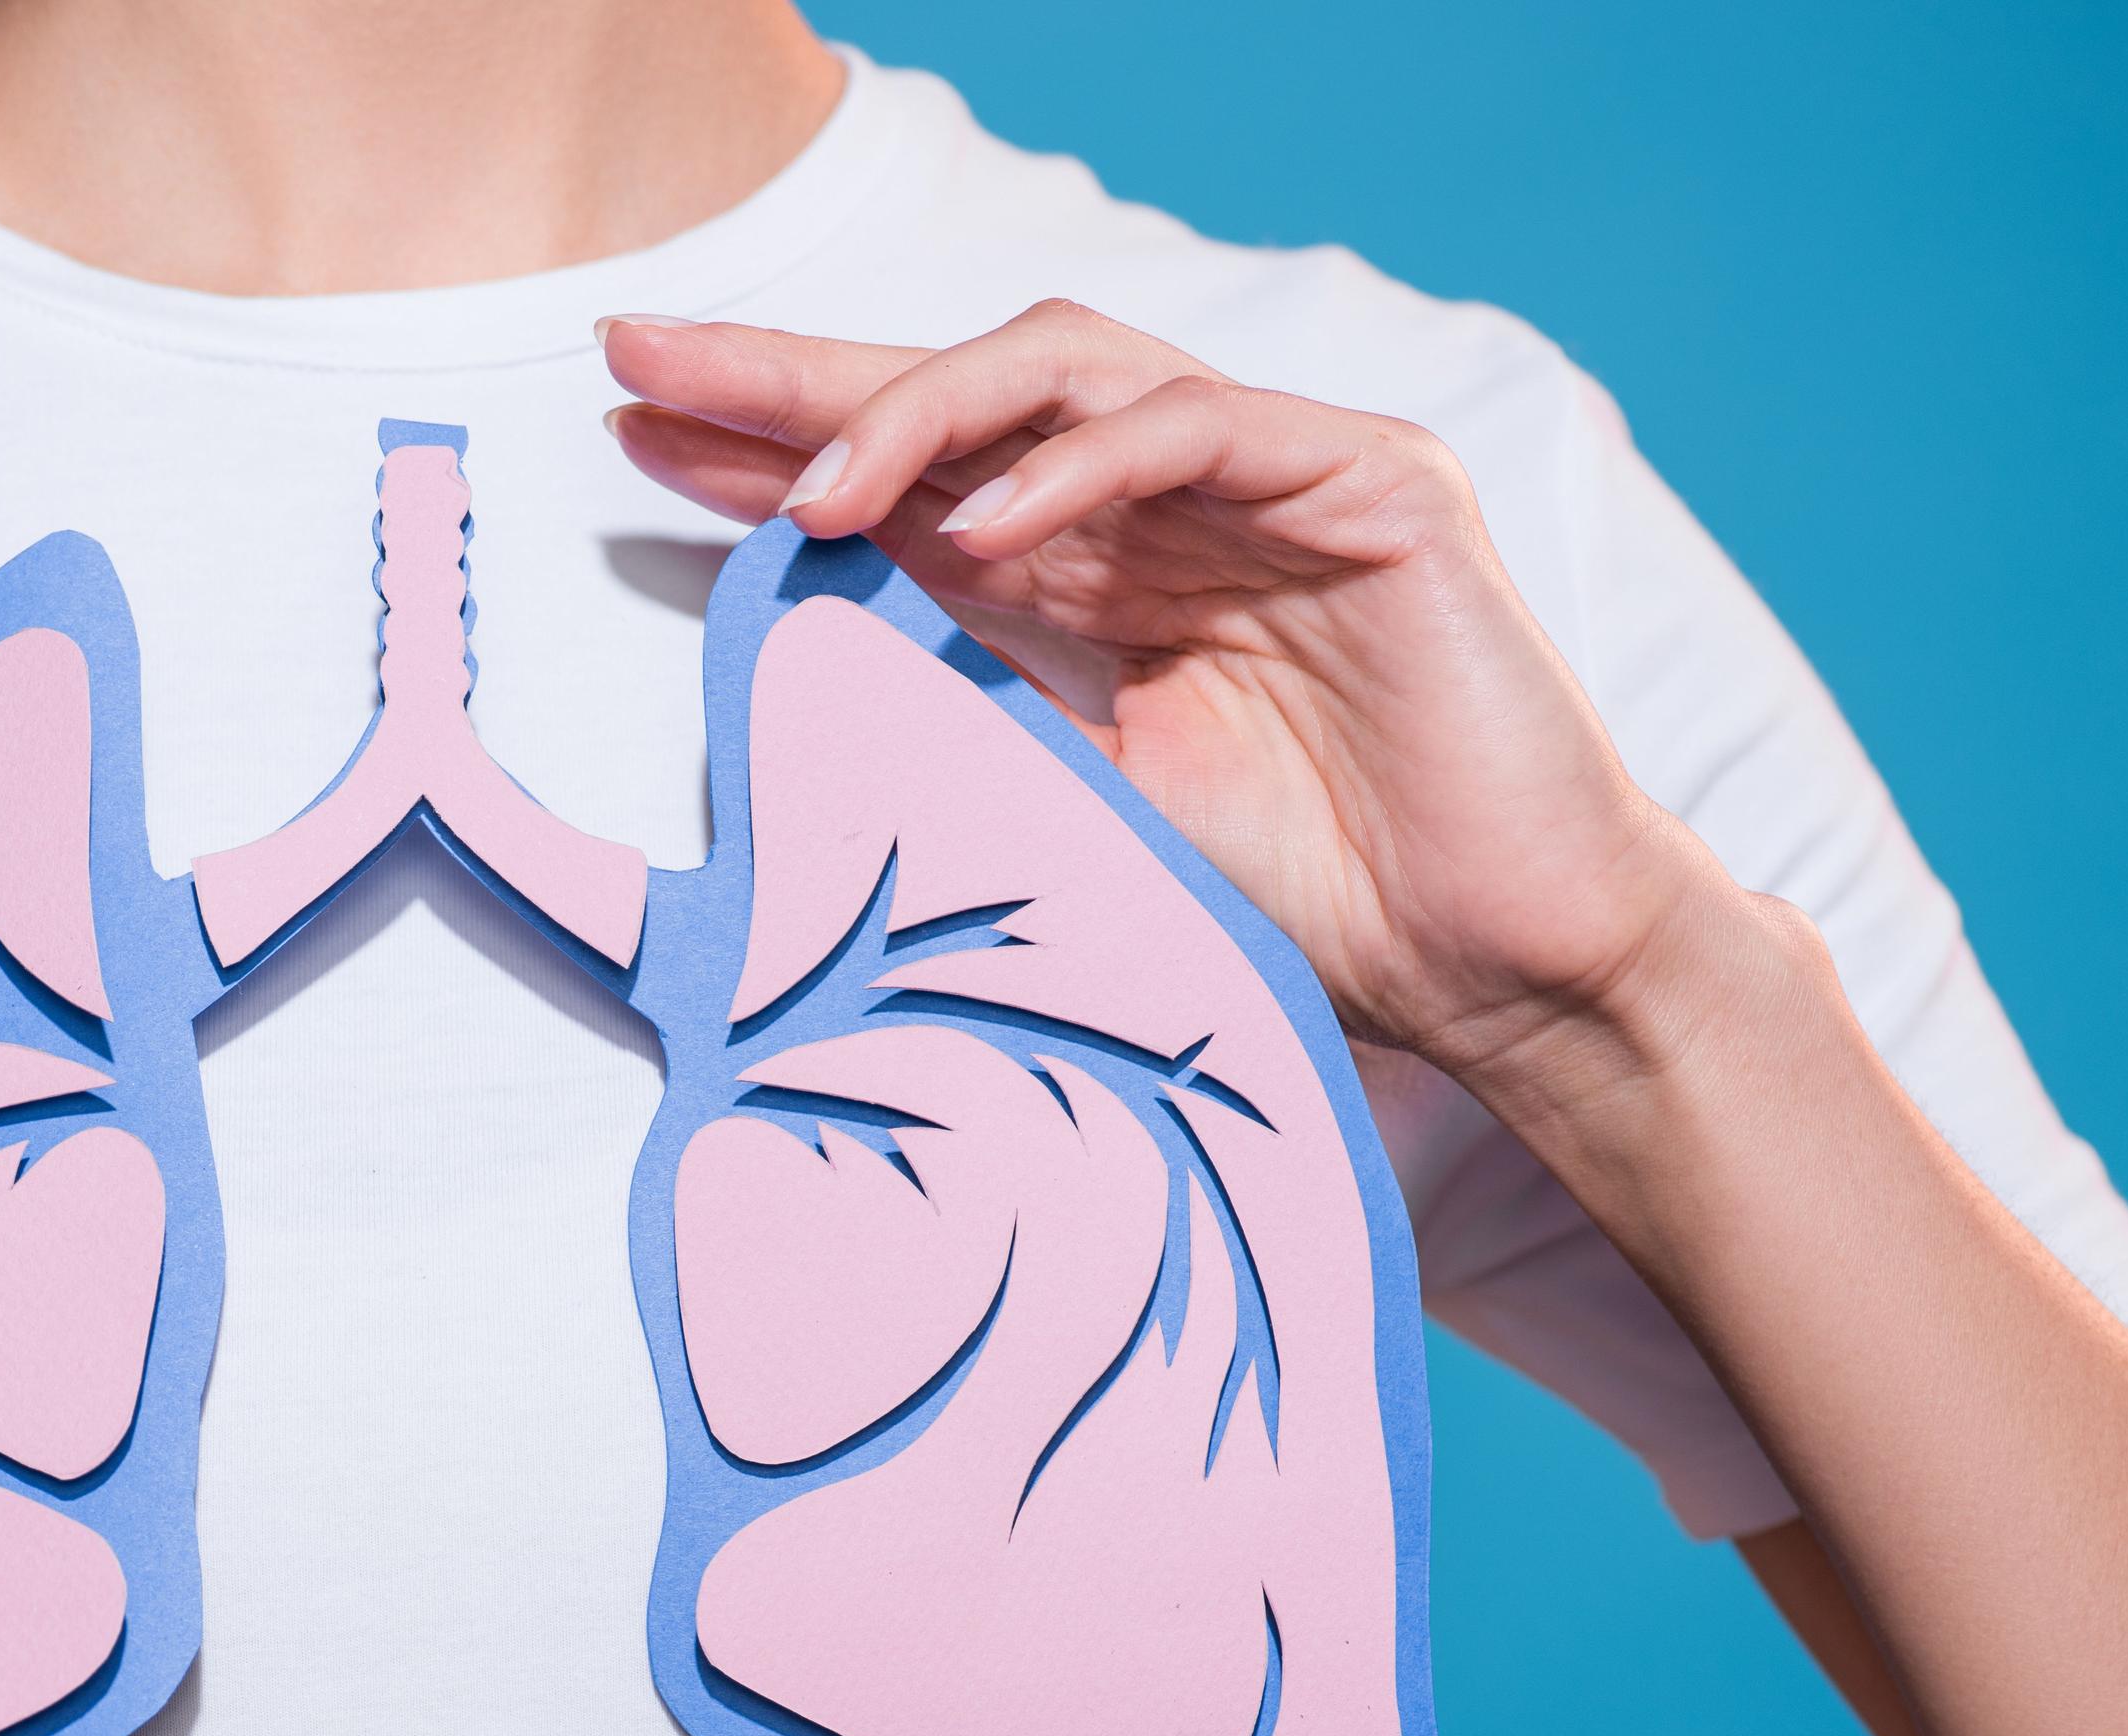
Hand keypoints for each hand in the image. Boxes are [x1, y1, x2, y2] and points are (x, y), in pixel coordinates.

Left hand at [602, 303, 1752, 1096]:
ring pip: (1068, 370)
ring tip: (812, 493)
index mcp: (1099, 577)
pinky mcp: (1375, 484)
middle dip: (796, 379)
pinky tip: (983, 529)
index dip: (772, 449)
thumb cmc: (1307, 914)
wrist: (1496, 974)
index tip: (631, 442)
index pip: (911, 481)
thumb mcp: (1075, 807)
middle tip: (645, 370)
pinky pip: (1198, 425)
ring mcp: (1277, 476)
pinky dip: (1080, 468)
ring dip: (920, 414)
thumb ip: (955, 715)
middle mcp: (1175, 503)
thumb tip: (780, 680)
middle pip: (960, 395)